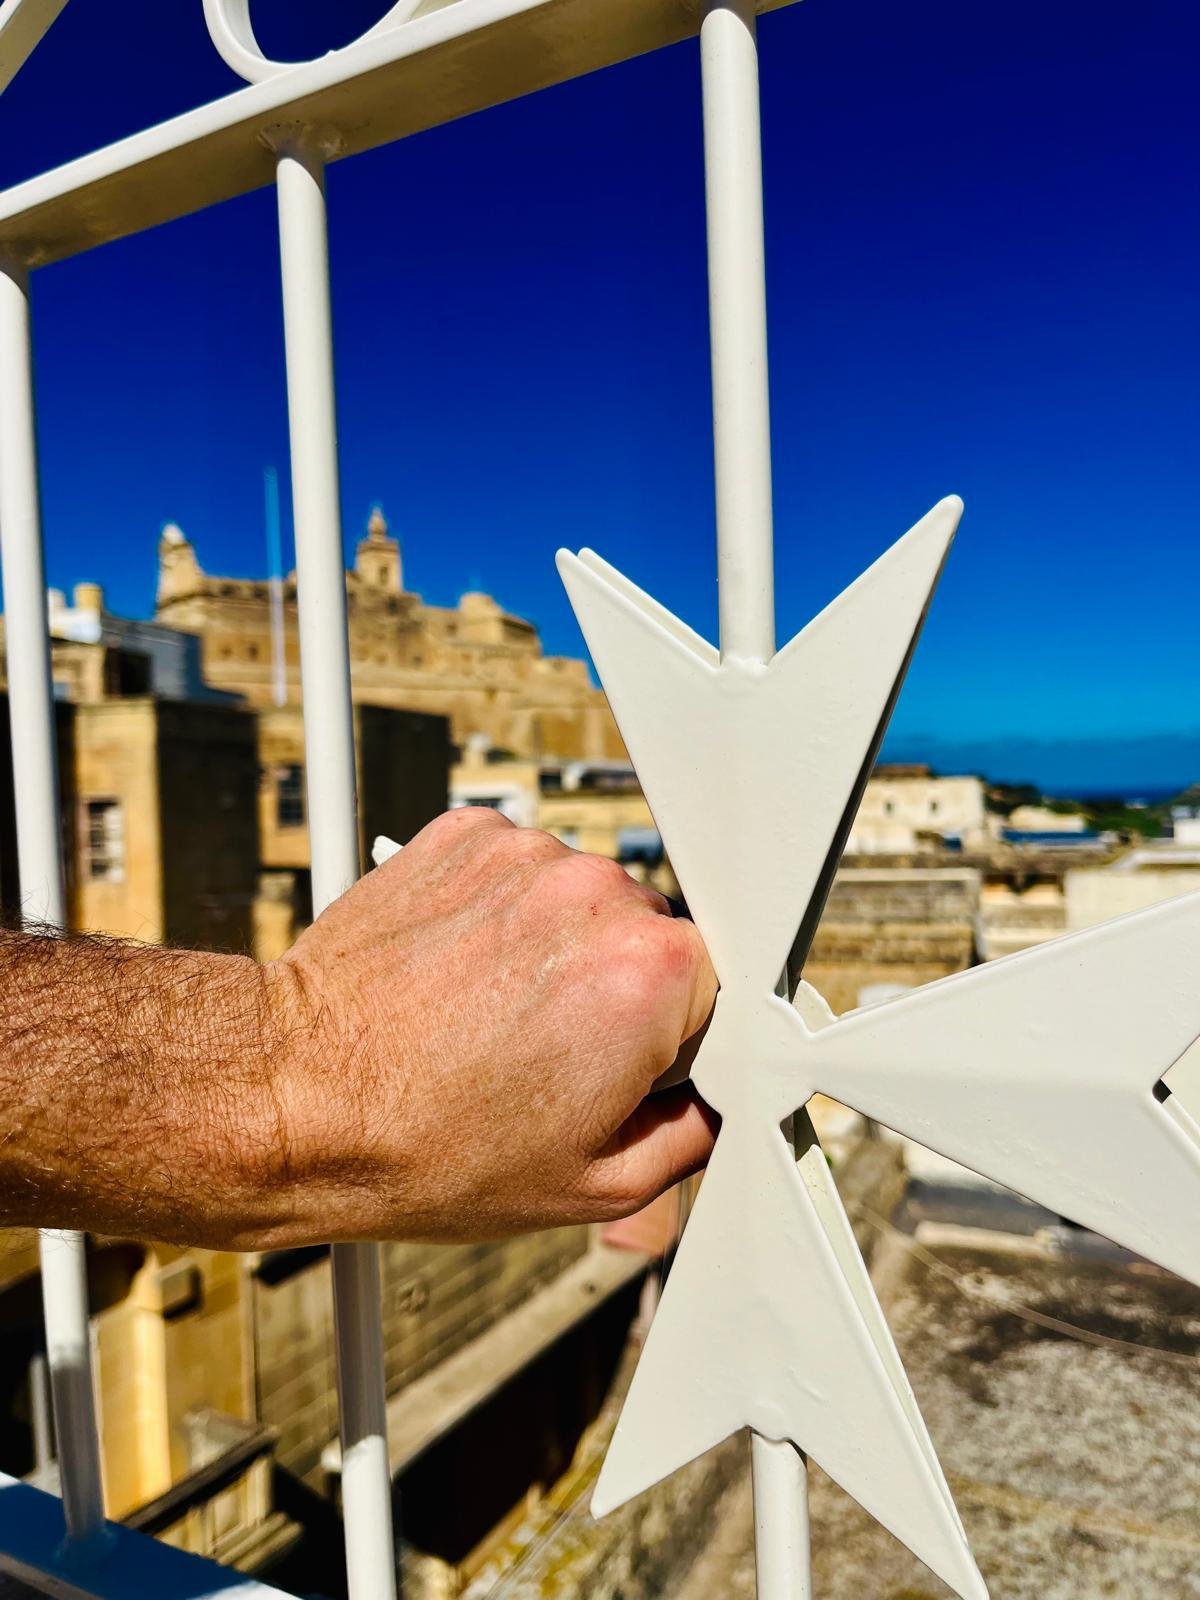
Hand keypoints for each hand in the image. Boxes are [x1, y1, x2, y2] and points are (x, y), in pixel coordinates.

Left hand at [262, 808, 717, 1244]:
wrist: (293, 1094)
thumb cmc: (423, 1145)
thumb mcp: (591, 1185)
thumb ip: (691, 1138)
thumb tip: (714, 1108)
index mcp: (650, 975)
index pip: (718, 987)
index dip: (676, 1039)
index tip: (631, 1066)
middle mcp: (595, 896)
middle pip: (649, 936)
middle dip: (617, 991)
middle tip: (550, 1053)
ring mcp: (524, 857)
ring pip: (581, 901)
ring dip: (557, 947)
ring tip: (491, 1016)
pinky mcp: (463, 838)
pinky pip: (517, 869)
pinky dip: (500, 912)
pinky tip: (462, 974)